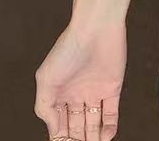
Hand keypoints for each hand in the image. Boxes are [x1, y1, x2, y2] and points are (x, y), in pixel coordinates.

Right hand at [34, 18, 126, 139]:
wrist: (95, 27)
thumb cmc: (68, 48)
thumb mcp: (46, 80)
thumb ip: (45, 108)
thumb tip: (53, 131)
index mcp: (58, 94)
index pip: (58, 125)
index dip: (60, 138)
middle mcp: (76, 95)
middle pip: (76, 127)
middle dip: (77, 140)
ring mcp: (95, 91)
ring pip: (93, 123)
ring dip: (92, 138)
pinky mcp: (113, 86)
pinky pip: (111, 112)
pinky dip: (109, 127)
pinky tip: (105, 138)